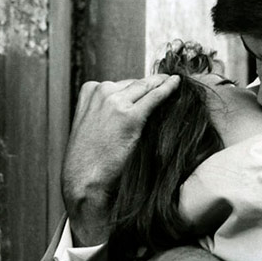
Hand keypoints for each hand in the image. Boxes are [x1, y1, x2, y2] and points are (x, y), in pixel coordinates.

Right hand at [62, 74, 179, 243]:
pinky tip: (177, 85)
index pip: (121, 83)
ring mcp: (115, 102)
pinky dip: (168, 89)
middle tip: (168, 80)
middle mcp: (101, 92)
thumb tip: (127, 110)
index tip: (150, 88)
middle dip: (152, 84)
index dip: (137, 89)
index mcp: (89, 91)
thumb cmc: (87, 162)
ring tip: (175, 82)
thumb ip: (103, 113)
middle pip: (135, 83)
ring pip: (146, 87)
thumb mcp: (88, 127)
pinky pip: (155, 97)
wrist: (84, 180)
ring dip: (163, 84)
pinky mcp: (130, 116)